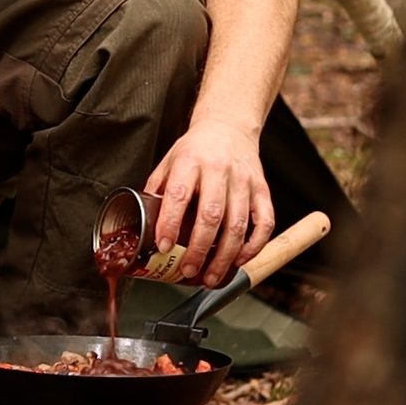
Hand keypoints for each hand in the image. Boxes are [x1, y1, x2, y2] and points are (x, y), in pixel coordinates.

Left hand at [144, 118, 273, 286]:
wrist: (229, 127)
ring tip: (211, 276)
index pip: (179, 195)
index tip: (163, 246)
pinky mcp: (262, 190)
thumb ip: (157, 190)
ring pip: (238, 225)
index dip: (170, 223)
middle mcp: (219, 170)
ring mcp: (244, 181)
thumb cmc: (196, 149)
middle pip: (212, 216)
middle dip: (199, 249)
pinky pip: (264, 223)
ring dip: (224, 256)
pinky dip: (253, 246)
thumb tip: (141, 224)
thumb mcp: (169, 161)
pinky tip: (239, 260)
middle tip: (188, 269)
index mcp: (190, 162)